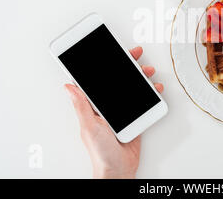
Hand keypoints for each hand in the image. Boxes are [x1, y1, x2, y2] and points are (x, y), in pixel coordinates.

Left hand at [65, 46, 163, 178]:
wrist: (118, 171)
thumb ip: (82, 106)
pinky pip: (143, 102)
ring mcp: (122, 112)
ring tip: (148, 72)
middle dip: (128, 65)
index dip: (106, 64)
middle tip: (135, 55)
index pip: (100, 80)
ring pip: (133, 88)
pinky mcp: (134, 118)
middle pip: (118, 80)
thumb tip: (68, 87)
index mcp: (94, 106)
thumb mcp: (89, 127)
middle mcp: (108, 107)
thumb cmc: (100, 153)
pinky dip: (151, 94)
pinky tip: (155, 89)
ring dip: (141, 78)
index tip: (112, 51)